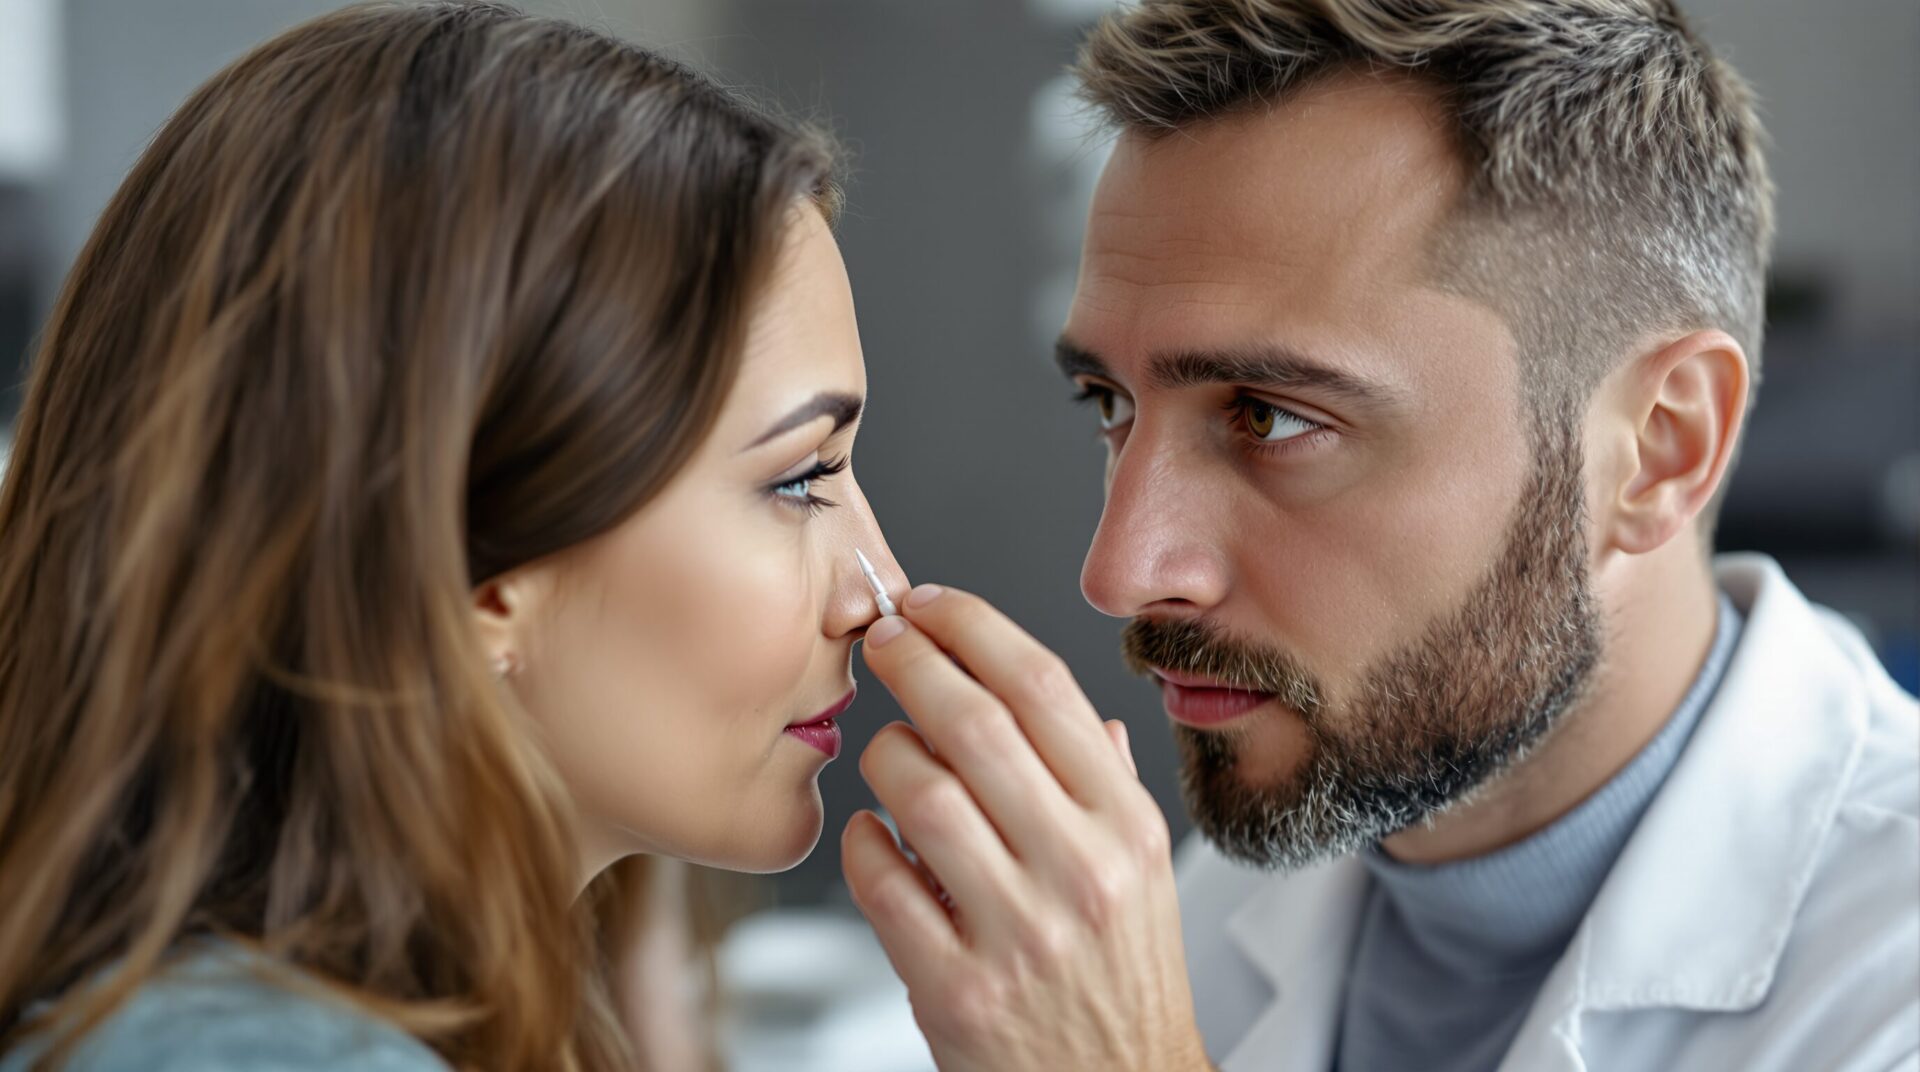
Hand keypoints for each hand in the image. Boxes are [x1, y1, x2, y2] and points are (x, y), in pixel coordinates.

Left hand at [841, 585, 1211, 1071]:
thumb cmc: (1123, 982)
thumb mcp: (1144, 876)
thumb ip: (1106, 787)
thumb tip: (1079, 716)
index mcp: (1127, 829)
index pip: (1045, 689)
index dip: (975, 627)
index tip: (931, 604)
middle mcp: (1081, 872)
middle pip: (975, 725)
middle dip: (910, 662)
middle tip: (878, 639)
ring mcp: (1019, 933)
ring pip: (921, 795)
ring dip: (883, 754)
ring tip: (885, 752)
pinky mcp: (957, 990)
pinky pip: (882, 883)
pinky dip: (862, 843)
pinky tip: (871, 835)